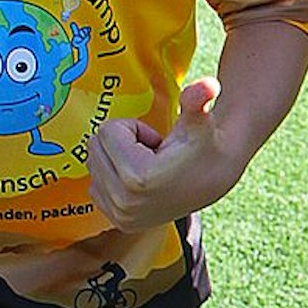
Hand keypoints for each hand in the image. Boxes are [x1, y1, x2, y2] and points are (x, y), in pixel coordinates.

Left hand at [87, 78, 233, 232]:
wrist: (215, 178)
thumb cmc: (205, 143)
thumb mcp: (200, 120)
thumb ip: (198, 99)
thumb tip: (210, 83)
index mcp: (138, 177)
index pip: (107, 131)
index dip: (135, 128)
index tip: (157, 143)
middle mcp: (124, 202)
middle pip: (94, 147)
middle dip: (122, 143)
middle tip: (152, 153)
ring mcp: (120, 216)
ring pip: (93, 165)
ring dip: (117, 159)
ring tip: (149, 166)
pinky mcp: (118, 223)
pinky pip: (95, 185)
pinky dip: (114, 177)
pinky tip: (141, 181)